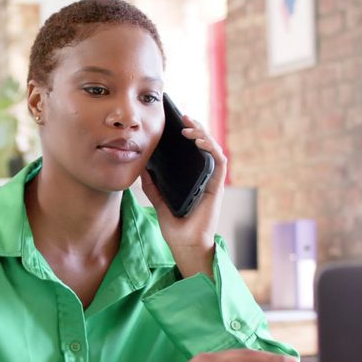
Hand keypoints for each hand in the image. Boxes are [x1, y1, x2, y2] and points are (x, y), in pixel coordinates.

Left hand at [139, 115, 227, 277]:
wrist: (184, 245)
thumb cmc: (175, 226)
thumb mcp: (158, 201)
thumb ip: (152, 185)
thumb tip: (142, 167)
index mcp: (194, 178)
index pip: (194, 151)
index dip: (189, 134)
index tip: (176, 122)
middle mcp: (205, 177)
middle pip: (205, 145)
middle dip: (196, 128)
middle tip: (182, 116)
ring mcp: (212, 181)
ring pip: (214, 149)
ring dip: (203, 134)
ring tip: (189, 126)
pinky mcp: (217, 187)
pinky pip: (219, 162)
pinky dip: (211, 148)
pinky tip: (199, 141)